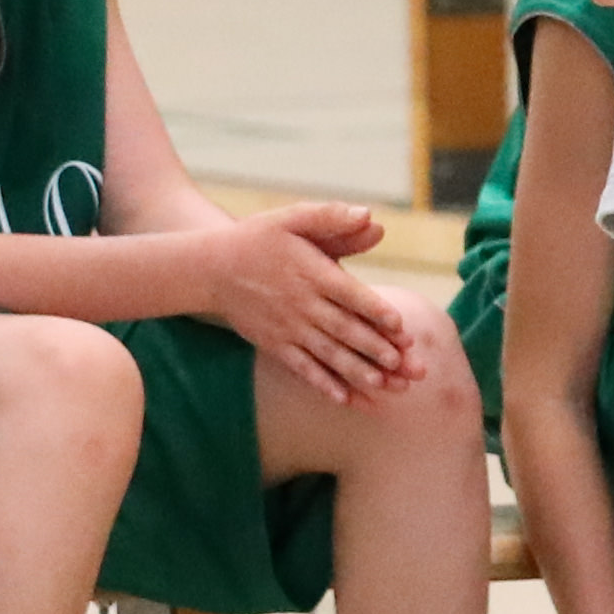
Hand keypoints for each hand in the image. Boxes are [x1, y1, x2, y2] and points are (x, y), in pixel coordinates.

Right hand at [207, 208, 407, 403]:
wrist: (209, 269)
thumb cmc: (258, 239)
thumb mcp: (292, 217)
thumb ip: (331, 216)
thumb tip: (370, 215)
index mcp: (311, 272)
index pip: (350, 293)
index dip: (375, 309)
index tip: (399, 325)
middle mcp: (301, 303)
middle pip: (344, 329)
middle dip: (375, 348)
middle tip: (403, 364)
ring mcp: (287, 327)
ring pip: (327, 353)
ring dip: (356, 371)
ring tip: (382, 385)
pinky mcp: (274, 344)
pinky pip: (301, 367)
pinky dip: (322, 383)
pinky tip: (343, 398)